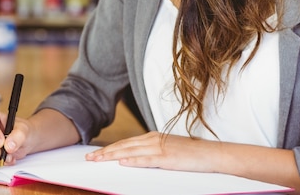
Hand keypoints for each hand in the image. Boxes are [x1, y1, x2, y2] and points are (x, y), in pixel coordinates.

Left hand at [85, 131, 219, 171]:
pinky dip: (133, 160)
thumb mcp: (167, 149)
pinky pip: (147, 160)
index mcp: (152, 137)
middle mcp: (153, 140)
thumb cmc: (190, 154)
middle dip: (105, 152)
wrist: (210, 154)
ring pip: (130, 151)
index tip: (95, 154)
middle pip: (123, 146)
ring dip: (112, 156)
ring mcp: (160, 148)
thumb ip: (151, 152)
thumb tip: (133, 158)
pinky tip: (122, 162)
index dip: (108, 148)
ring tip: (98, 160)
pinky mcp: (167, 158)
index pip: (125, 143)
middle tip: (89, 158)